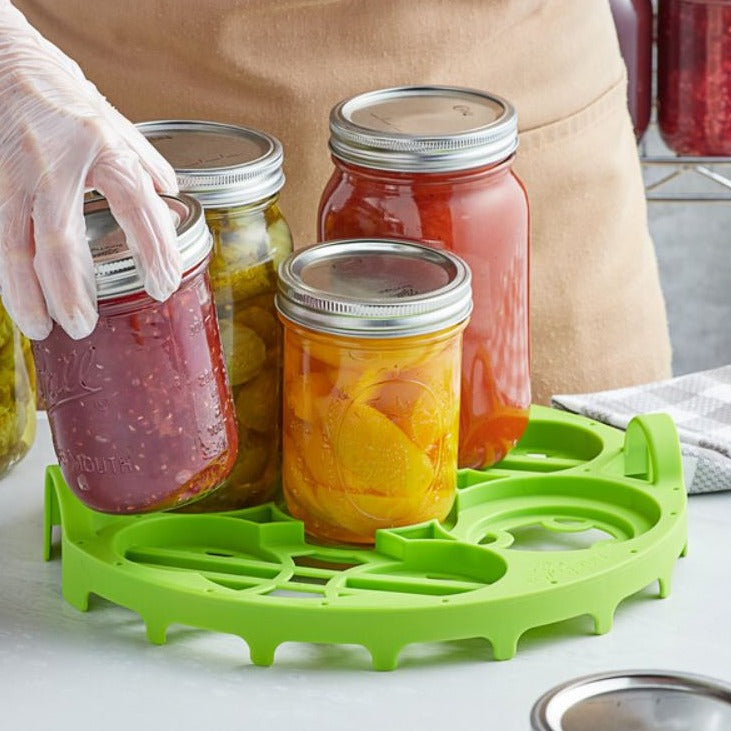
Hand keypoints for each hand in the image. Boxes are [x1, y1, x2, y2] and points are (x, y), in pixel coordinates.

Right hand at [0, 1, 181, 339]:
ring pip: (13, 243)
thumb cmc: (59, 89)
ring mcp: (14, 173)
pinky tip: (15, 294)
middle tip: (82, 326)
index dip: (154, 250)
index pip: (137, 207)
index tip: (163, 286)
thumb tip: (171, 199)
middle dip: (69, 290)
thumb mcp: (113, 120)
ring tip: (39, 327)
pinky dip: (5, 268)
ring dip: (25, 292)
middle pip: (59, 238)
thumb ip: (144, 163)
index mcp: (103, 148)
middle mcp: (57, 164)